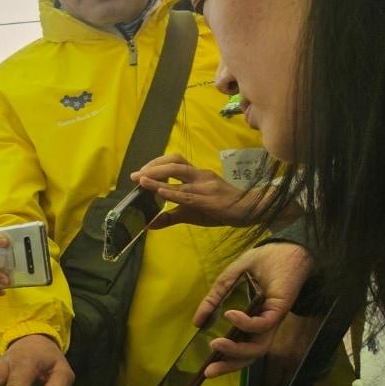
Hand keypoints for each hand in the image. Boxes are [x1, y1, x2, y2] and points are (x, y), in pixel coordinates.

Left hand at [129, 154, 260, 229]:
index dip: (158, 162)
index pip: (176, 160)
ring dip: (158, 176)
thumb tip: (149, 224)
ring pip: (179, 174)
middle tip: (135, 175)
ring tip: (142, 180)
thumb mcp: (192, 211)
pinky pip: (187, 194)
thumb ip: (170, 216)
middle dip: (153, 167)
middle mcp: (200, 176)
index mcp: (197, 175)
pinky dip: (172, 192)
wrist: (248, 211)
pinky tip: (160, 193)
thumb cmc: (220, 209)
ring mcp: (204, 186)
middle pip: (175, 162)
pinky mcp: (207, 199)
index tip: (142, 171)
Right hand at [194, 243, 313, 377]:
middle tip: (208, 371)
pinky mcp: (279, 310)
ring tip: (216, 345)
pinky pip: (262, 326)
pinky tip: (230, 315)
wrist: (284, 248)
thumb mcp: (227, 282)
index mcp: (251, 321)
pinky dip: (245, 324)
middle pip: (249, 355)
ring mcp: (271, 319)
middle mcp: (263, 325)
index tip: (206, 367)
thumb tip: (197, 323)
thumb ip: (213, 301)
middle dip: (228, 366)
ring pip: (258, 348)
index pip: (241, 348)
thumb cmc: (260, 263)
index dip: (225, 360)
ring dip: (236, 351)